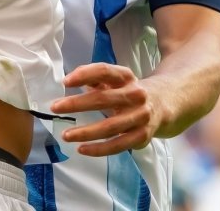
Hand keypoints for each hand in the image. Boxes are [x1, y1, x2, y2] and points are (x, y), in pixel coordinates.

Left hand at [49, 63, 164, 156]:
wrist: (164, 104)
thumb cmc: (129, 91)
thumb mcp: (117, 80)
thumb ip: (95, 78)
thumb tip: (71, 80)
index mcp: (127, 77)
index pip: (105, 71)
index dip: (84, 74)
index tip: (65, 82)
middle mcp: (135, 94)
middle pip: (103, 99)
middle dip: (77, 104)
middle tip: (55, 107)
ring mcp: (140, 116)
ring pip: (110, 127)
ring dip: (85, 132)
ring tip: (65, 135)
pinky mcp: (142, 136)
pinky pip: (117, 145)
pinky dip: (98, 149)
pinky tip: (82, 149)